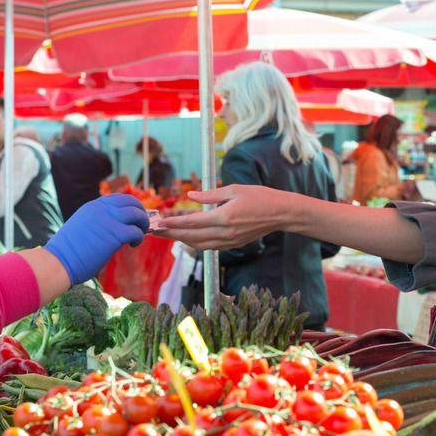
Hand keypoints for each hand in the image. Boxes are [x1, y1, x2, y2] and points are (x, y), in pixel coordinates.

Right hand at [44, 194, 147, 284]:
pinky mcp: (115, 234)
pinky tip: (134, 245)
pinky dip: (139, 237)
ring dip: (143, 224)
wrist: (58, 262)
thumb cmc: (67, 251)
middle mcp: (101, 209)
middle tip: (142, 224)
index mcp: (92, 206)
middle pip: (131, 202)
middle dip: (140, 211)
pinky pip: (136, 231)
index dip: (130, 206)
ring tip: (140, 234)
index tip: (134, 216)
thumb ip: (96, 222)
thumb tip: (112, 228)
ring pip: (136, 214)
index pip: (118, 198)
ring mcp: (109, 220)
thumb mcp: (82, 227)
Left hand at [159, 185, 291, 250]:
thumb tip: (191, 195)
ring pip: (199, 245)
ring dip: (182, 240)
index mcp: (224, 217)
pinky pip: (210, 247)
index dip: (173, 223)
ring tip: (168, 235)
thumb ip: (211, 194)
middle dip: (171, 234)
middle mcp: (225, 232)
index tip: (158, 222)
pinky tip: (188, 238)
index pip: (192, 223)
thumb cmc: (260, 197)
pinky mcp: (233, 244)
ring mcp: (230, 241)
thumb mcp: (235, 189)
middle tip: (154, 231)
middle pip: (191, 237)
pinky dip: (196, 243)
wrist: (281, 213)